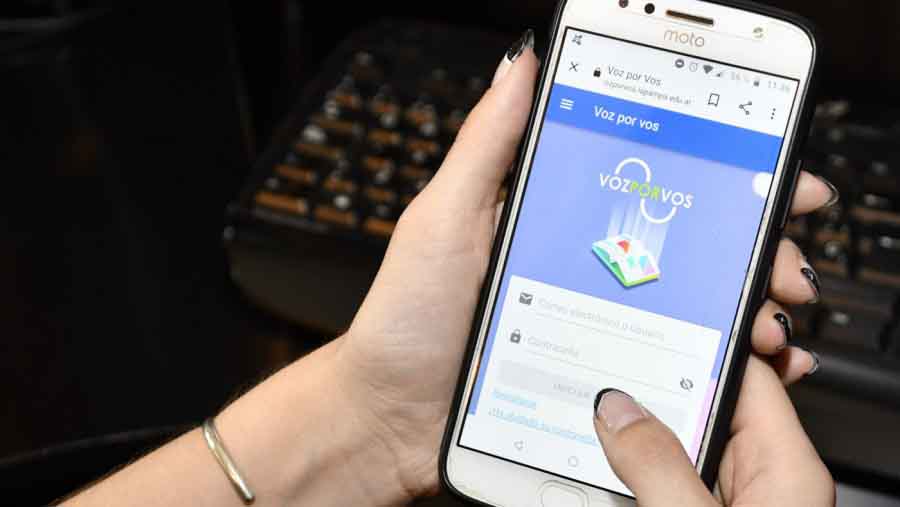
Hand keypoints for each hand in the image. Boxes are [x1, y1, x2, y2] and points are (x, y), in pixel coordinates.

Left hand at [334, 30, 836, 501]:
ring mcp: (595, 321)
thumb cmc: (408, 318)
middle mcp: (585, 265)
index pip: (652, 182)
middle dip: (756, 246)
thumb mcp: (443, 219)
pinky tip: (744, 366)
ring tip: (770, 321)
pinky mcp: (596, 372)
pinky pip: (669, 362)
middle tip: (787, 263)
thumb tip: (522, 63)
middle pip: (690, 244)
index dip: (720, 173)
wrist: (391, 418)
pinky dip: (717, 363)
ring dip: (747, 306)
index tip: (775, 171)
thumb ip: (488, 146)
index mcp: (555, 218)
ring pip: (693, 304)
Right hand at [592, 356, 833, 505]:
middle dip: (656, 386)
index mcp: (786, 468)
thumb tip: (617, 410)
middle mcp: (765, 481)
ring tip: (598, 410)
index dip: (700, 341)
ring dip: (640, 430)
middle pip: (705, 407)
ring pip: (680, 444)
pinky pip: (668, 475)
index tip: (654, 318)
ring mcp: (732, 501)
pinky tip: (607, 453)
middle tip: (606, 367)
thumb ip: (658, 465)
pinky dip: (637, 464)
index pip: (747, 374)